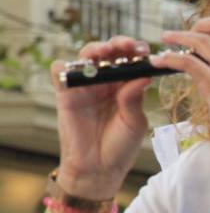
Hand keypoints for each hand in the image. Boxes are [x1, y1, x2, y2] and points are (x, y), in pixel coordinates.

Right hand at [50, 36, 153, 197]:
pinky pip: (60, 71)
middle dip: (118, 44)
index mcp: (125, 86)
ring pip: (85, 56)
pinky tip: (80, 68)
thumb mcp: (135, 122)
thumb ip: (134, 99)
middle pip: (108, 53)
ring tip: (107, 52)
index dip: (136, 52)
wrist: (99, 168)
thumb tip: (143, 75)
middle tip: (127, 46)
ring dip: (95, 50)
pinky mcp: (65, 94)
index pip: (129, 60)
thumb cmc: (121, 146)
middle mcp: (105, 82)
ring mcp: (84, 86)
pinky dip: (66, 65)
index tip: (145, 52)